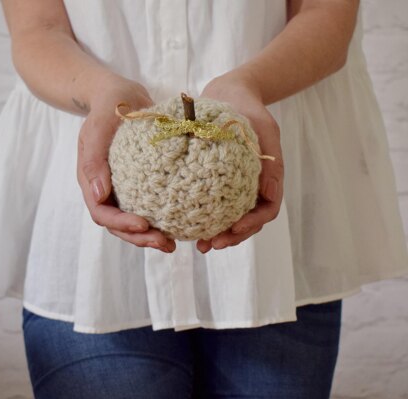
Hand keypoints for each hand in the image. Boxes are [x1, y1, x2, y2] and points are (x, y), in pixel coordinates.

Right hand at [77, 73, 175, 252]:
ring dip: (152, 236)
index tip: (144, 224)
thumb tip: (97, 194)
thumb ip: (94, 158)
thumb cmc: (108, 106)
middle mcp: (107, 190)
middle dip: (140, 238)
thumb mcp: (99, 125)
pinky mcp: (141, 186)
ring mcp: (124, 190)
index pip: (102, 212)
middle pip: (119, 225)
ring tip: (173, 244)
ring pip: (134, 222)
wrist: (121, 97)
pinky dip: (162, 220)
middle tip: (166, 243)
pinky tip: (181, 225)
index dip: (121, 224)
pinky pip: (150, 208)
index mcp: (92, 180)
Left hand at [196, 71, 283, 252]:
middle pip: (247, 222)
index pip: (266, 210)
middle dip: (231, 237)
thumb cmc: (249, 109)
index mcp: (267, 178)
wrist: (229, 93)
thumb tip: (272, 194)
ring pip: (229, 218)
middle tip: (210, 245)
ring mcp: (234, 185)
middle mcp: (251, 186)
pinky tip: (187, 224)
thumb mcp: (265, 129)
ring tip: (199, 245)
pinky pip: (211, 204)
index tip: (233, 229)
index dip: (252, 225)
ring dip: (217, 234)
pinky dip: (203, 217)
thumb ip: (271, 160)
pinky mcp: (215, 180)